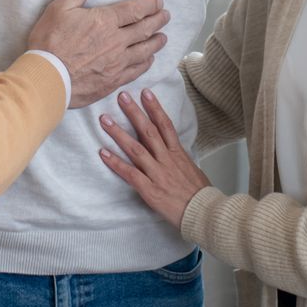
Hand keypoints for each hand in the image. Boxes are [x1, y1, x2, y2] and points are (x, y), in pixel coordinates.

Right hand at [29, 0, 170, 107]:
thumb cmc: (50, 41)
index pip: (135, 10)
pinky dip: (146, 64)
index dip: (150, 5)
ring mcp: (117, 62)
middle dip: (158, 21)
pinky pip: (136, 70)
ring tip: (163, 37)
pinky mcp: (113, 80)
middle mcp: (116, 41)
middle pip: (144, 29)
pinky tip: (149, 60)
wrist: (47, 78)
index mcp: (105, 21)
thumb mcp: (61, 8)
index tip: (158, 2)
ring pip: (144, 50)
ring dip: (156, 42)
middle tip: (166, 16)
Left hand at [98, 91, 209, 226]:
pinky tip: (103, 153)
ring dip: (118, 133)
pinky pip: (130, 173)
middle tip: (121, 96)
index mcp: (178, 154)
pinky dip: (116, 163)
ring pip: (135, 149)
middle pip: (148, 131)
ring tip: (104, 119)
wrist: (203, 213)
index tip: (145, 93)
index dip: (155, 108)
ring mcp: (157, 174)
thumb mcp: (192, 169)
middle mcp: (166, 159)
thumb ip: (178, 158)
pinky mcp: (149, 190)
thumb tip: (171, 150)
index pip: (165, 125)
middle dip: (134, 112)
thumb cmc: (199, 194)